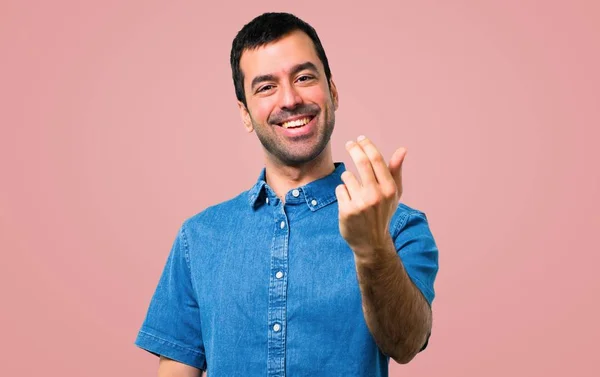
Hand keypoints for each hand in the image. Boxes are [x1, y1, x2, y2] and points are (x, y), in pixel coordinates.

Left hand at [335, 135, 406, 258]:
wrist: (371, 242)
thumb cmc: (382, 213)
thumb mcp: (393, 194)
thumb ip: (396, 171)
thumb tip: (402, 149)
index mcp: (389, 189)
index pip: (376, 159)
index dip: (367, 145)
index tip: (360, 138)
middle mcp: (376, 195)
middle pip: (361, 162)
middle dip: (353, 149)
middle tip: (349, 143)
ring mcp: (361, 203)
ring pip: (347, 176)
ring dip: (348, 179)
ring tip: (354, 192)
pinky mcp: (346, 210)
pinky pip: (339, 190)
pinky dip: (342, 193)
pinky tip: (349, 203)